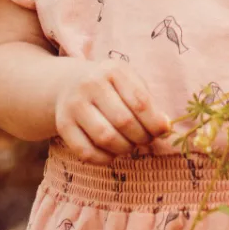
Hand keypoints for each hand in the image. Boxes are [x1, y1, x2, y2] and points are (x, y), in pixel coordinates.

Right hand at [53, 60, 171, 164]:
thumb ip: (148, 103)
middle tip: (146, 139)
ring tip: (131, 145)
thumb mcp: (130, 82)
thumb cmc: (111, 86)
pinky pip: (87, 152)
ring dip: (125, 148)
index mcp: (113, 70)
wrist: (70, 83)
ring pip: (106, 138)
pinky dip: (105, 158)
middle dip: (141, 137)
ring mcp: (74, 105)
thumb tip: (165, 128)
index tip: (163, 131)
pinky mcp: (63, 125)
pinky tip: (112, 152)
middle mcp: (91, 84)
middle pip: (124, 121)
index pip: (140, 102)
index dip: (155, 122)